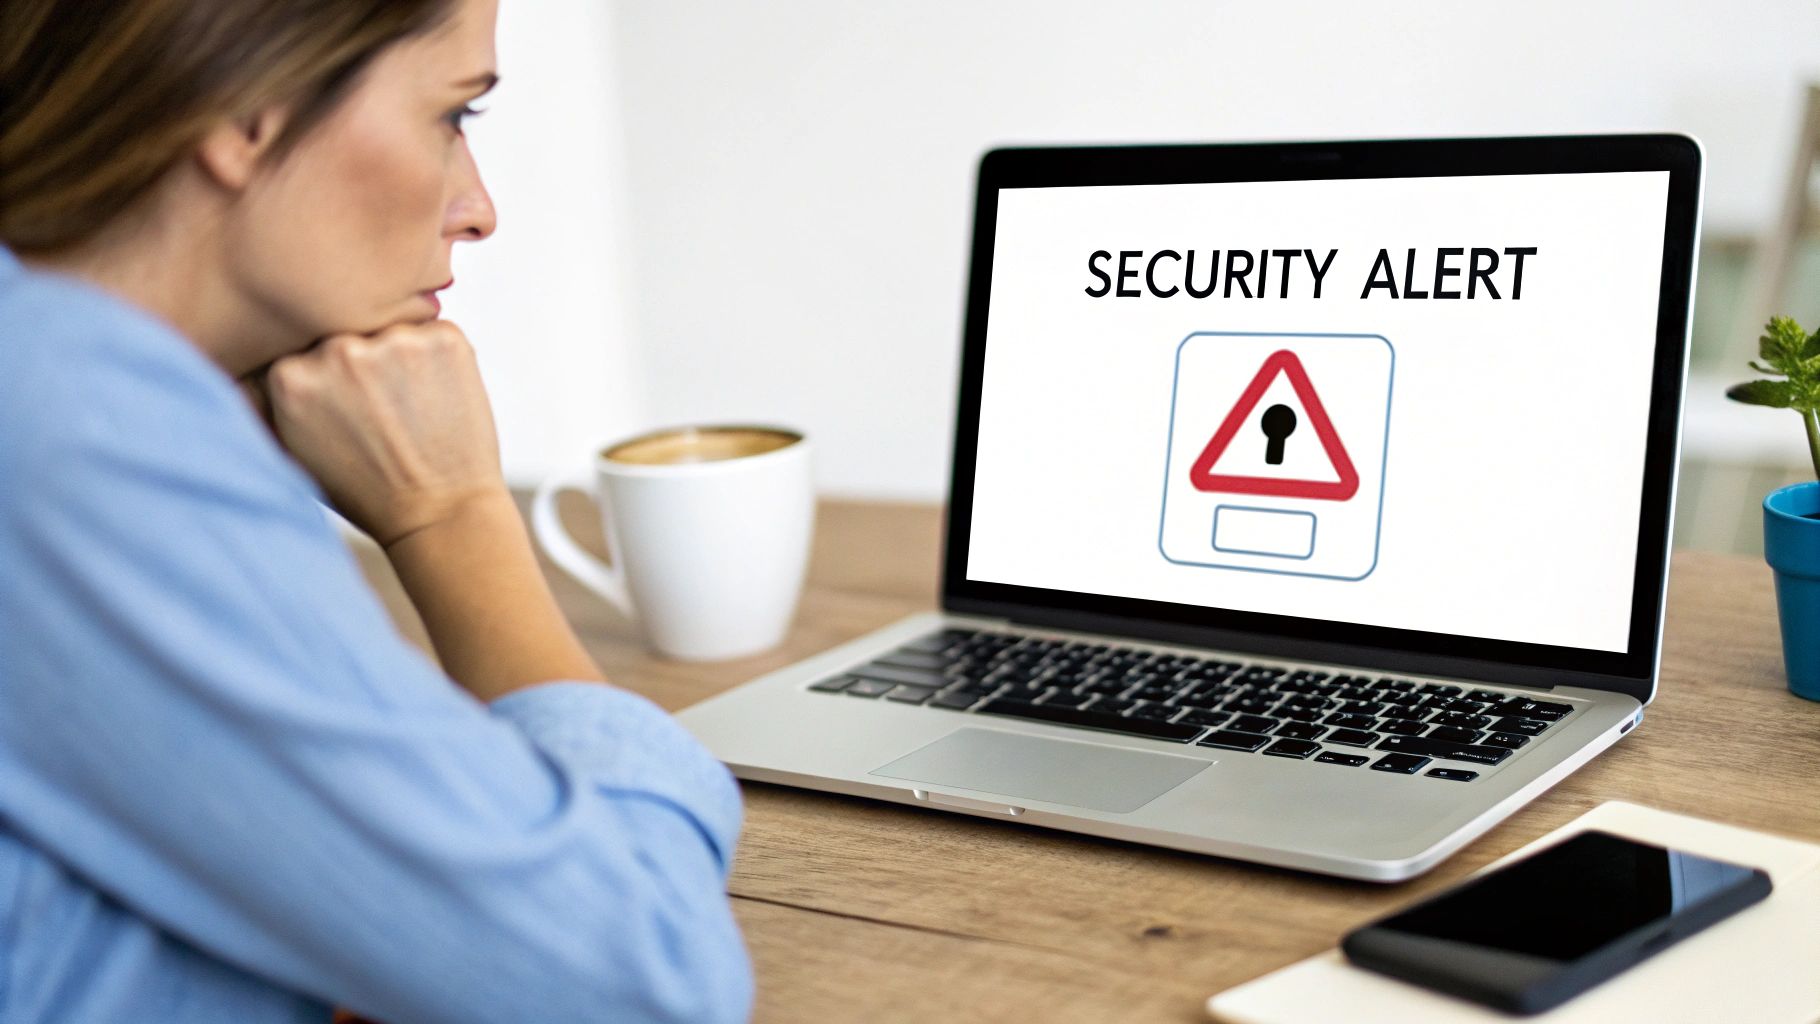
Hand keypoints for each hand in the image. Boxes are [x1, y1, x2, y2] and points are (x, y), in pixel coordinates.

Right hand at [264, 321, 506, 547]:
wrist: (441, 514)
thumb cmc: (368, 491)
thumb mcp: (293, 452)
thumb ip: (266, 403)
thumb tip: (241, 367)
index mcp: (290, 376)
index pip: (303, 348)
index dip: (329, 377)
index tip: (344, 404)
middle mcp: (337, 351)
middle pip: (346, 336)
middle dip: (362, 367)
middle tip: (382, 412)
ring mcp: (394, 342)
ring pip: (391, 331)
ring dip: (401, 360)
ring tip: (411, 410)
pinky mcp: (445, 340)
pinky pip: (437, 333)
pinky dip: (439, 360)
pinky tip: (438, 400)